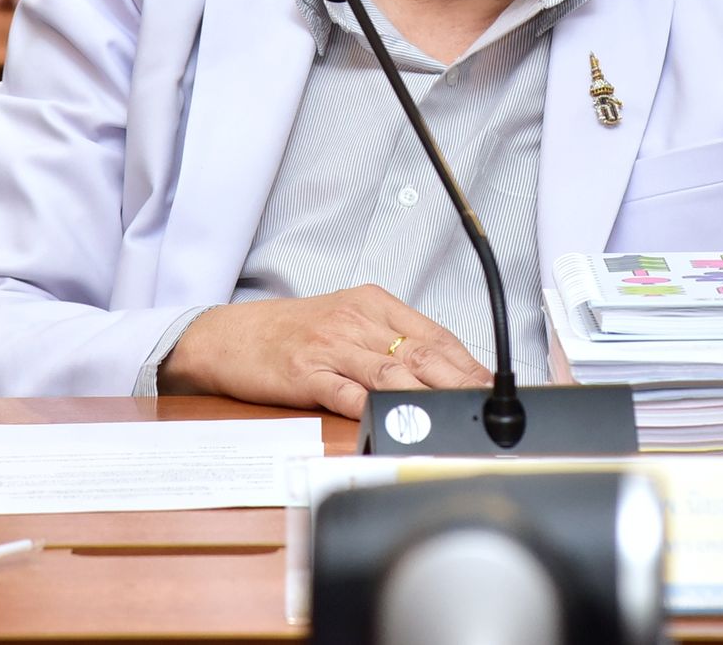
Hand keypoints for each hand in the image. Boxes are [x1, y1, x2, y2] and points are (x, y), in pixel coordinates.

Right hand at [158, 285, 491, 416]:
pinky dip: (371, 406)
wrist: (230, 337)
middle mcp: (355, 322)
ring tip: (456, 413)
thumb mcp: (345, 321)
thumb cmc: (291, 333)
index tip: (492, 384)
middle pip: (420, 352)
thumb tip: (439, 368)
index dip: (467, 362)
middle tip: (488, 402)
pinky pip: (345, 392)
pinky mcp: (306, 374)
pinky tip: (394, 418)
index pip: (433, 334)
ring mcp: (330, 347)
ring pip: (390, 370)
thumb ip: (388, 340)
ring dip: (428, 393)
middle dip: (460, 380)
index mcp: (371, 305)